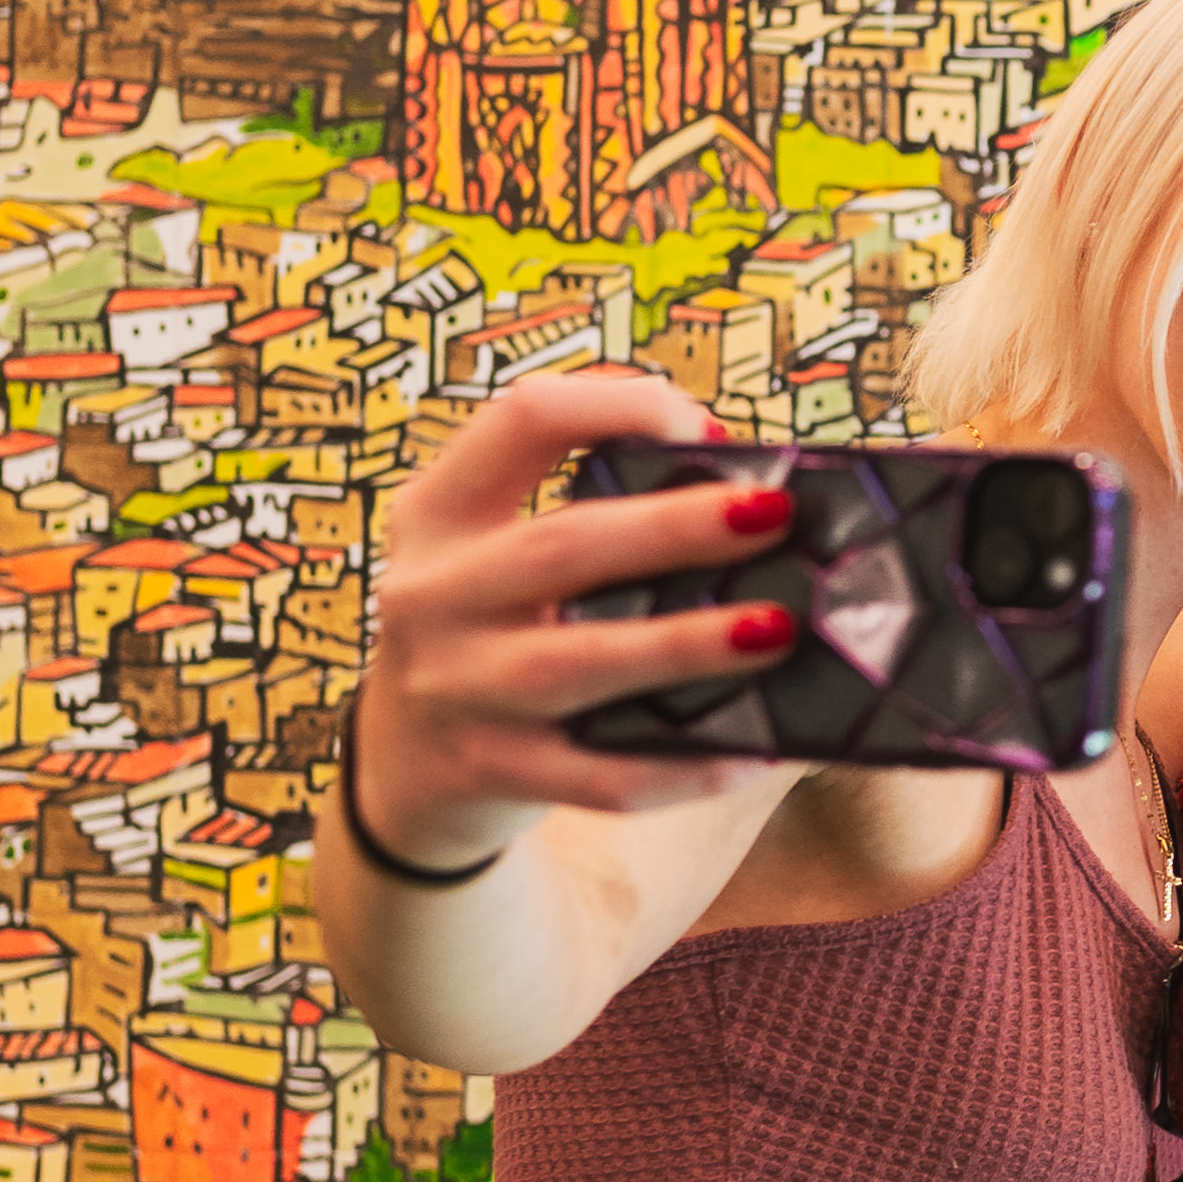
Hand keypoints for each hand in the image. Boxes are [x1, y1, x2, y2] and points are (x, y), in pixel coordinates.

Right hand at [351, 370, 801, 870]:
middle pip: (560, 544)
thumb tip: (746, 483)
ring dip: (684, 644)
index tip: (706, 427)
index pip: (522, 420)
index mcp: (440, 511)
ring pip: (578, 663)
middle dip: (674, 528)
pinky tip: (756, 750)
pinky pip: (603, 775)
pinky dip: (684, 766)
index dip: (619, 406)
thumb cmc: (492, 625)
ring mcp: (458, 688)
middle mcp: (434, 593)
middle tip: (774, 515)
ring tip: (776, 628)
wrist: (406, 759)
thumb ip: (586, 504)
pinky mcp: (493, 770)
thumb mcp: (492, 546)